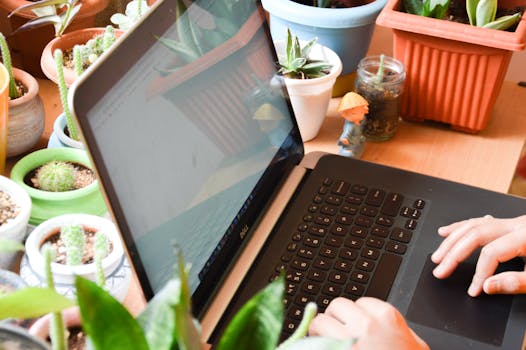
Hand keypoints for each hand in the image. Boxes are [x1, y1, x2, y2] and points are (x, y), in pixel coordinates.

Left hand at [308, 297, 428, 349]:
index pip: (360, 302)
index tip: (354, 324)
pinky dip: (315, 347)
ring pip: (319, 321)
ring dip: (320, 331)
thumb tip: (384, 326)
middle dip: (335, 318)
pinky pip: (314, 345)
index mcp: (387, 317)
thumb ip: (398, 329)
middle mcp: (366, 325)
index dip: (355, 315)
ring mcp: (348, 340)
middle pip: (337, 306)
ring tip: (325, 342)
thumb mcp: (415, 345)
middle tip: (336, 331)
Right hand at [431, 215, 525, 296]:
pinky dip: (462, 227)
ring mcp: (513, 223)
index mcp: (524, 236)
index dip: (479, 273)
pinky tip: (450, 231)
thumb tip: (488, 286)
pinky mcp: (511, 226)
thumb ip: (516, 282)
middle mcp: (516, 225)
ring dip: (452, 240)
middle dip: (454, 253)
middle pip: (475, 234)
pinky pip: (480, 222)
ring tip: (438, 254)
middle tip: (440, 268)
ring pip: (474, 225)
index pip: (490, 253)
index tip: (474, 290)